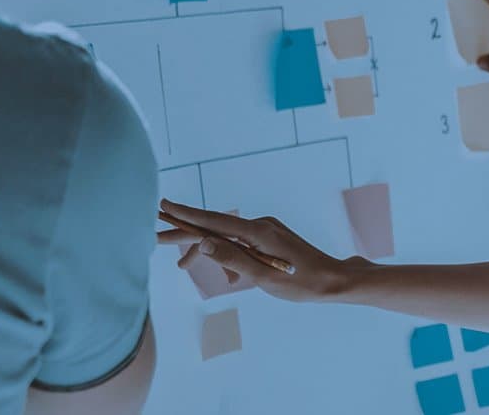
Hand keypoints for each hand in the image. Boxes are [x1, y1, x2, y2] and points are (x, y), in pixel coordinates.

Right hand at [157, 199, 360, 302]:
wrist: (333, 280)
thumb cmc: (301, 282)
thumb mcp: (263, 277)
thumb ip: (231, 260)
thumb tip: (202, 243)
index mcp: (258, 232)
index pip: (215, 221)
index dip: (187, 215)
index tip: (164, 206)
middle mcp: (261, 225)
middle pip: (216, 227)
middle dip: (186, 232)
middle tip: (155, 235)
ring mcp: (266, 229)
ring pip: (226, 236)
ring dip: (206, 249)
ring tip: (181, 264)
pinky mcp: (270, 237)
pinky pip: (240, 242)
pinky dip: (227, 254)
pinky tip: (227, 275)